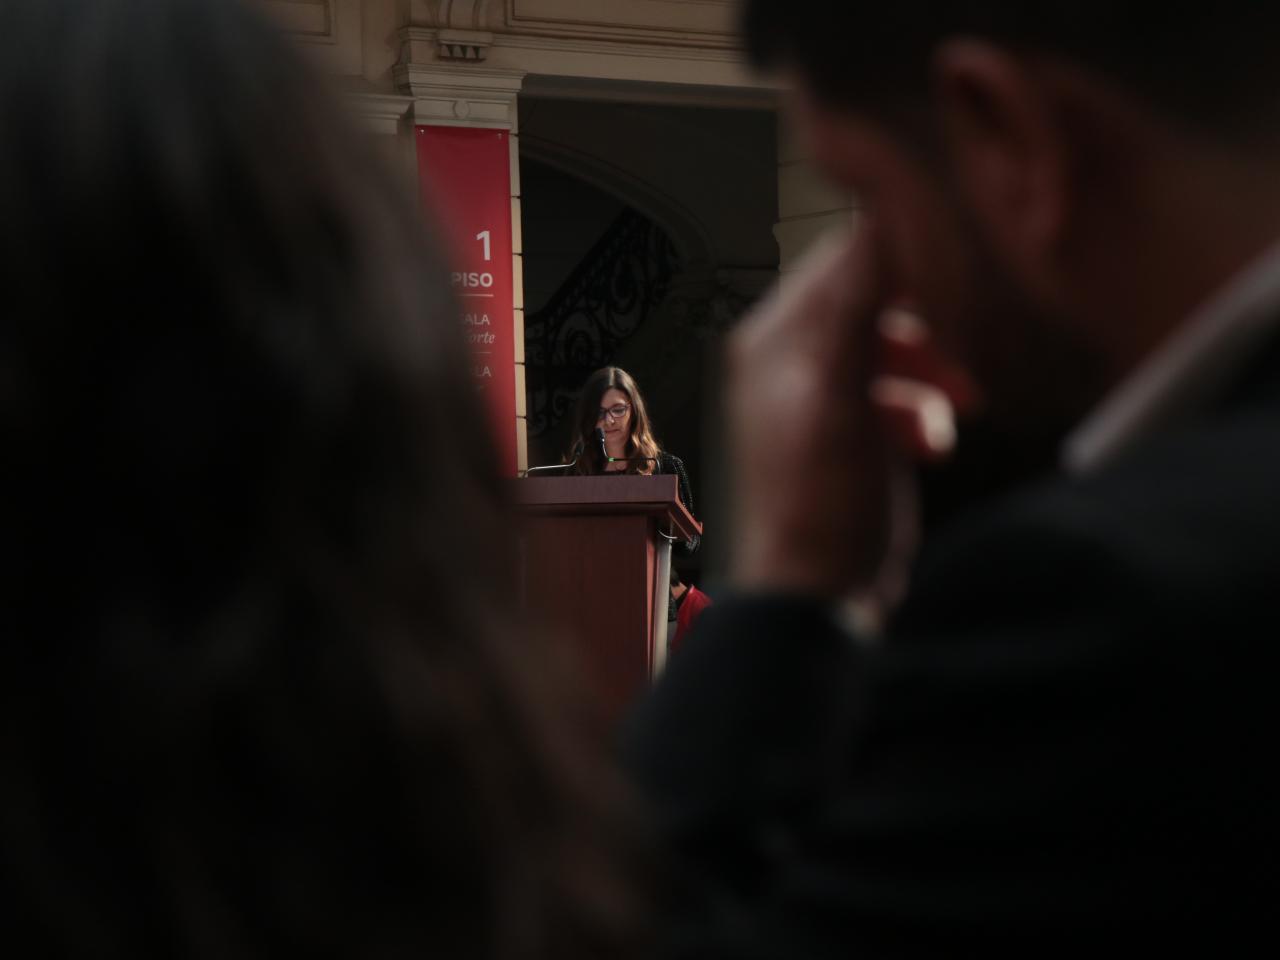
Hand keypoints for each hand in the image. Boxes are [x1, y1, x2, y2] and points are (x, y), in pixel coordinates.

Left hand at [728, 221, 977, 604]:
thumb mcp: (842, 399)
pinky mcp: (848, 434)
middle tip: (970, 354)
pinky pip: (896, 393)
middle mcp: (790, 361)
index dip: (905, 260)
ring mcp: (819, 398)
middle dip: (927, 325)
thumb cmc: (821, 507)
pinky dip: (921, 410)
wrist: (819, 598)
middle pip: (874, 301)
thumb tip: (879, 218)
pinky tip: (931, 446)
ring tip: (962, 406)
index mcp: (775, 341)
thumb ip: (858, 309)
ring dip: (931, 372)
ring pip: (893, 348)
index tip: (963, 272)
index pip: (845, 260)